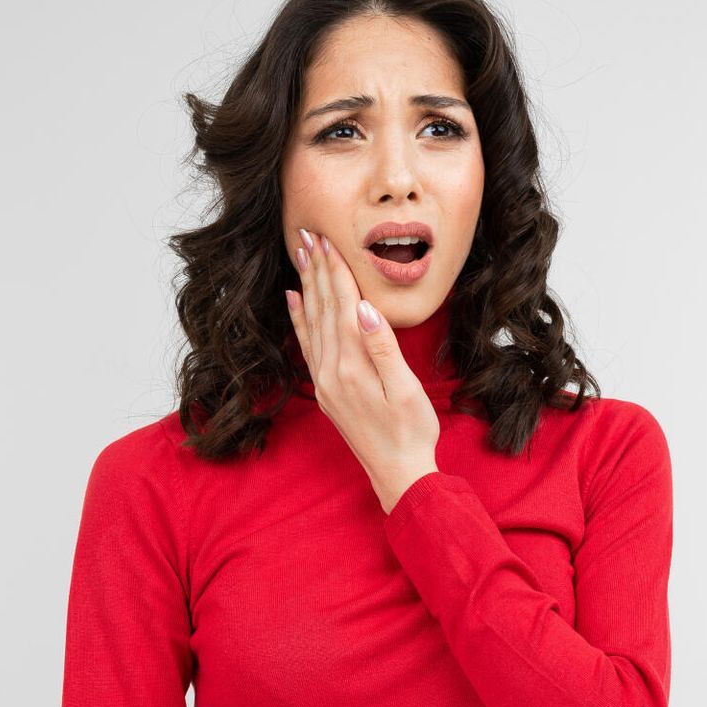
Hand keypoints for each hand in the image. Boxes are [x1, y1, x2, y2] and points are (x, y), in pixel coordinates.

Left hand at [286, 228, 439, 511]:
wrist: (398, 474)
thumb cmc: (411, 432)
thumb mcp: (404, 389)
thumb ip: (382, 347)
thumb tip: (363, 308)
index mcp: (352, 367)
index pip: (341, 306)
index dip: (334, 270)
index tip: (326, 239)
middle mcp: (331, 371)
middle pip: (321, 308)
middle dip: (314, 269)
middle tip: (305, 233)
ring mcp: (324, 381)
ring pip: (311, 321)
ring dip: (306, 286)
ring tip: (299, 255)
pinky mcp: (325, 389)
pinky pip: (307, 344)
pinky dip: (299, 318)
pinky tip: (294, 299)